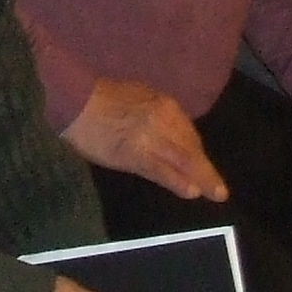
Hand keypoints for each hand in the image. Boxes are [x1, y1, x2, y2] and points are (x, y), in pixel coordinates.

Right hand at [61, 79, 228, 201]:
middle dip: (205, 168)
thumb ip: (155, 113)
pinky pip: (162, 170)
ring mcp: (151, 137)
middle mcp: (163, 119)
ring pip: (184, 159)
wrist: (75, 102)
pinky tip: (192, 192)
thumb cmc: (99, 99)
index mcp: (163, 104)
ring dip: (203, 178)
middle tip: (217, 188)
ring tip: (215, 194)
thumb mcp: (136, 97)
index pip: (188, 132)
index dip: (195, 151)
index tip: (198, 165)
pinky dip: (178, 182)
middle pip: (191, 147)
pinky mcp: (136, 154)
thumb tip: (167, 132)